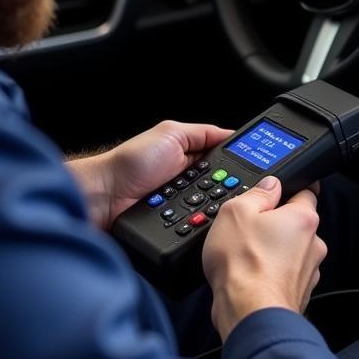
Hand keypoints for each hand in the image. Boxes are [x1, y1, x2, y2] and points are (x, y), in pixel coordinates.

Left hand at [67, 120, 233, 229]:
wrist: (103, 196)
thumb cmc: (129, 162)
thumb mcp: (169, 133)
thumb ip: (201, 132)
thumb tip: (230, 133)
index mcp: (191, 158)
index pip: (225, 161)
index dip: (238, 164)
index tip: (254, 166)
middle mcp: (190, 182)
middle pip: (223, 186)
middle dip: (227, 186)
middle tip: (230, 185)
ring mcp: (184, 205)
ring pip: (213, 207)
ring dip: (212, 204)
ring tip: (208, 199)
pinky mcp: (177, 225)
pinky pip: (197, 225)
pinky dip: (199, 222)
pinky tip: (196, 216)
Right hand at [202, 176, 325, 340]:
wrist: (250, 313)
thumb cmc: (244, 265)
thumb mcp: (236, 212)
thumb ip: (257, 193)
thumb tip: (270, 185)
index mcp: (303, 218)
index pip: (306, 191)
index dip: (291, 188)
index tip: (281, 190)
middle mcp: (313, 243)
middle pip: (297, 224)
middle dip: (278, 224)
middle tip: (251, 228)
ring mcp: (309, 270)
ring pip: (292, 251)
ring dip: (275, 251)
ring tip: (247, 257)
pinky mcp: (300, 292)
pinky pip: (286, 275)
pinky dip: (273, 274)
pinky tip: (251, 277)